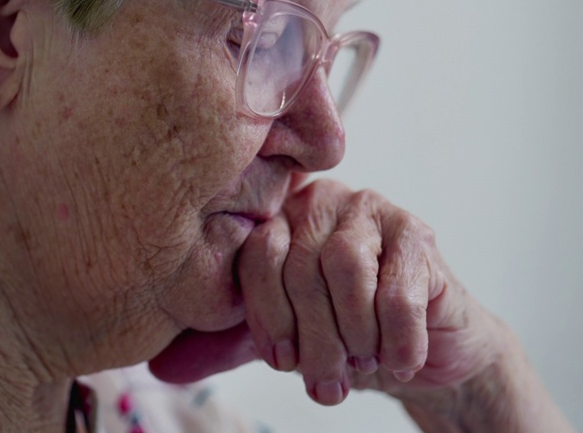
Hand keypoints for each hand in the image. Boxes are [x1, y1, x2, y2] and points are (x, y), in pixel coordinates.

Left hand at [149, 180, 571, 430]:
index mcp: (279, 218)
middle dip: (312, 337)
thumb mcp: (280, 338)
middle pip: (301, 264)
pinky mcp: (418, 235)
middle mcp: (320, 201)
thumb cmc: (345, 335)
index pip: (256, 254)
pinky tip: (398, 362)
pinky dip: (395, 338)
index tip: (281, 360)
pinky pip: (397, 289)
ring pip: (345, 268)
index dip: (267, 316)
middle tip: (326, 380)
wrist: (424, 350)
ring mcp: (372, 210)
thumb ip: (226, 343)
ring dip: (352, 334)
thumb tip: (159, 368)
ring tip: (362, 368)